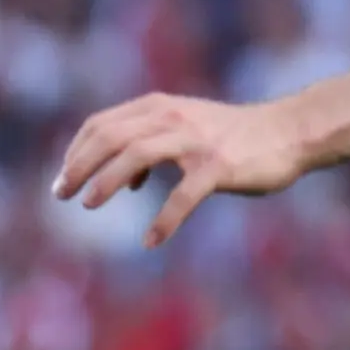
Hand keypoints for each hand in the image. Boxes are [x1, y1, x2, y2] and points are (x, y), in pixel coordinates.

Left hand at [51, 93, 306, 248]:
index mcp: (159, 108)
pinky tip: (150, 240)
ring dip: (108, 181)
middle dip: (80, 166)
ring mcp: (195, 142)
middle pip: (110, 137)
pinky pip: (183, 196)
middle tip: (61, 194)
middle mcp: (172, 119)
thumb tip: (126, 179)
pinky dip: (163, 220)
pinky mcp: (218, 168)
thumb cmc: (234, 136)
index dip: (76, 151)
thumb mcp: (187, 126)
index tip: (63, 178)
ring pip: (137, 155)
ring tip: (89, 205)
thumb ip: (154, 141)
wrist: (287, 131)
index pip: (101, 124)